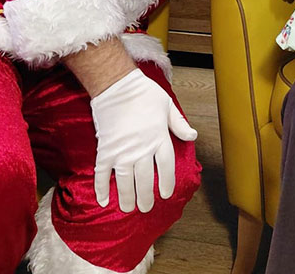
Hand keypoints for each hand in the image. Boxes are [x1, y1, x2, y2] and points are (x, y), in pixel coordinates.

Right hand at [89, 69, 197, 213]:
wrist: (117, 86)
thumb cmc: (145, 94)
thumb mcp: (168, 107)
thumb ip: (179, 124)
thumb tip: (193, 137)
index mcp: (159, 138)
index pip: (166, 167)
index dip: (166, 182)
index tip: (165, 194)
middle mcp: (142, 148)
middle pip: (145, 179)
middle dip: (146, 196)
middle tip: (146, 208)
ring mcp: (121, 151)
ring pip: (125, 181)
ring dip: (126, 197)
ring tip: (128, 208)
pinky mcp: (104, 150)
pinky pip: (102, 173)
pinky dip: (101, 188)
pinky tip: (103, 200)